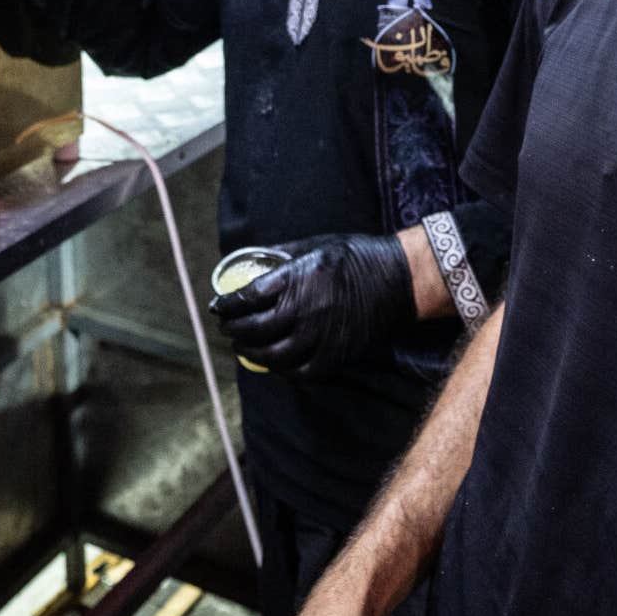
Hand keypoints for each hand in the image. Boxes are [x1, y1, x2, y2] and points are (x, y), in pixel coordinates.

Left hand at [209, 233, 412, 376]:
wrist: (398, 279)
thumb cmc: (355, 256)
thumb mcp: (316, 244)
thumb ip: (283, 255)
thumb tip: (253, 260)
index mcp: (297, 278)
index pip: (248, 297)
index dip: (227, 305)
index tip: (218, 307)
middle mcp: (305, 309)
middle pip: (255, 328)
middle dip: (234, 329)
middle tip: (226, 327)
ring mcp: (320, 337)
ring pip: (273, 355)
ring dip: (251, 352)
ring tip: (242, 347)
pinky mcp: (335, 356)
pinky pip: (299, 371)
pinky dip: (280, 369)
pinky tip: (272, 361)